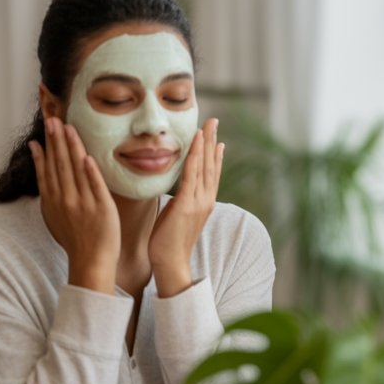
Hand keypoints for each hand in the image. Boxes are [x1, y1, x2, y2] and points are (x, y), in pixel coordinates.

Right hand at [29, 117, 119, 292]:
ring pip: (76, 170)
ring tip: (67, 128)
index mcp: (54, 201)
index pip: (48, 170)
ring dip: (71, 148)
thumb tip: (45, 174)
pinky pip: (95, 187)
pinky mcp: (102, 208)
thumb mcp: (56, 217)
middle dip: (55, 141)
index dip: (45, 149)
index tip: (43, 131)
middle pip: (59, 165)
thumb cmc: (77, 239)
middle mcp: (66, 199)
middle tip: (52, 119)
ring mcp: (83, 203)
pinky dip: (90, 172)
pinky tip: (86, 157)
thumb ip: (51, 194)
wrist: (91, 261)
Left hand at [149, 118, 222, 296]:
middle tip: (215, 121)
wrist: (170, 262)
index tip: (214, 137)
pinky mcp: (188, 204)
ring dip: (206, 143)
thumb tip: (178, 193)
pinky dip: (196, 157)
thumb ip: (181, 202)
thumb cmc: (169, 242)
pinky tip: (196, 142)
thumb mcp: (177, 216)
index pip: (211, 173)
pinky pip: (192, 175)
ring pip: (204, 166)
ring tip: (207, 125)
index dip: (213, 153)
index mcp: (204, 202)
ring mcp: (199, 201)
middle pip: (212, 165)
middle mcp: (206, 199)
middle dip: (212, 141)